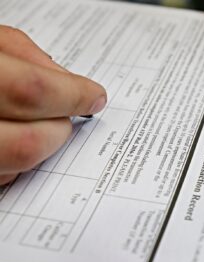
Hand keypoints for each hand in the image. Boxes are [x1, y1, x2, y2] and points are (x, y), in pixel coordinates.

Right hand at [0, 26, 106, 184]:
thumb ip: (24, 55)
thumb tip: (68, 83)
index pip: (31, 91)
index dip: (72, 95)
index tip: (94, 96)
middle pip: (27, 143)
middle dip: (60, 130)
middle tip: (69, 114)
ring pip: (13, 168)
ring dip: (43, 148)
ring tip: (44, 125)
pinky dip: (17, 164)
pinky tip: (13, 140)